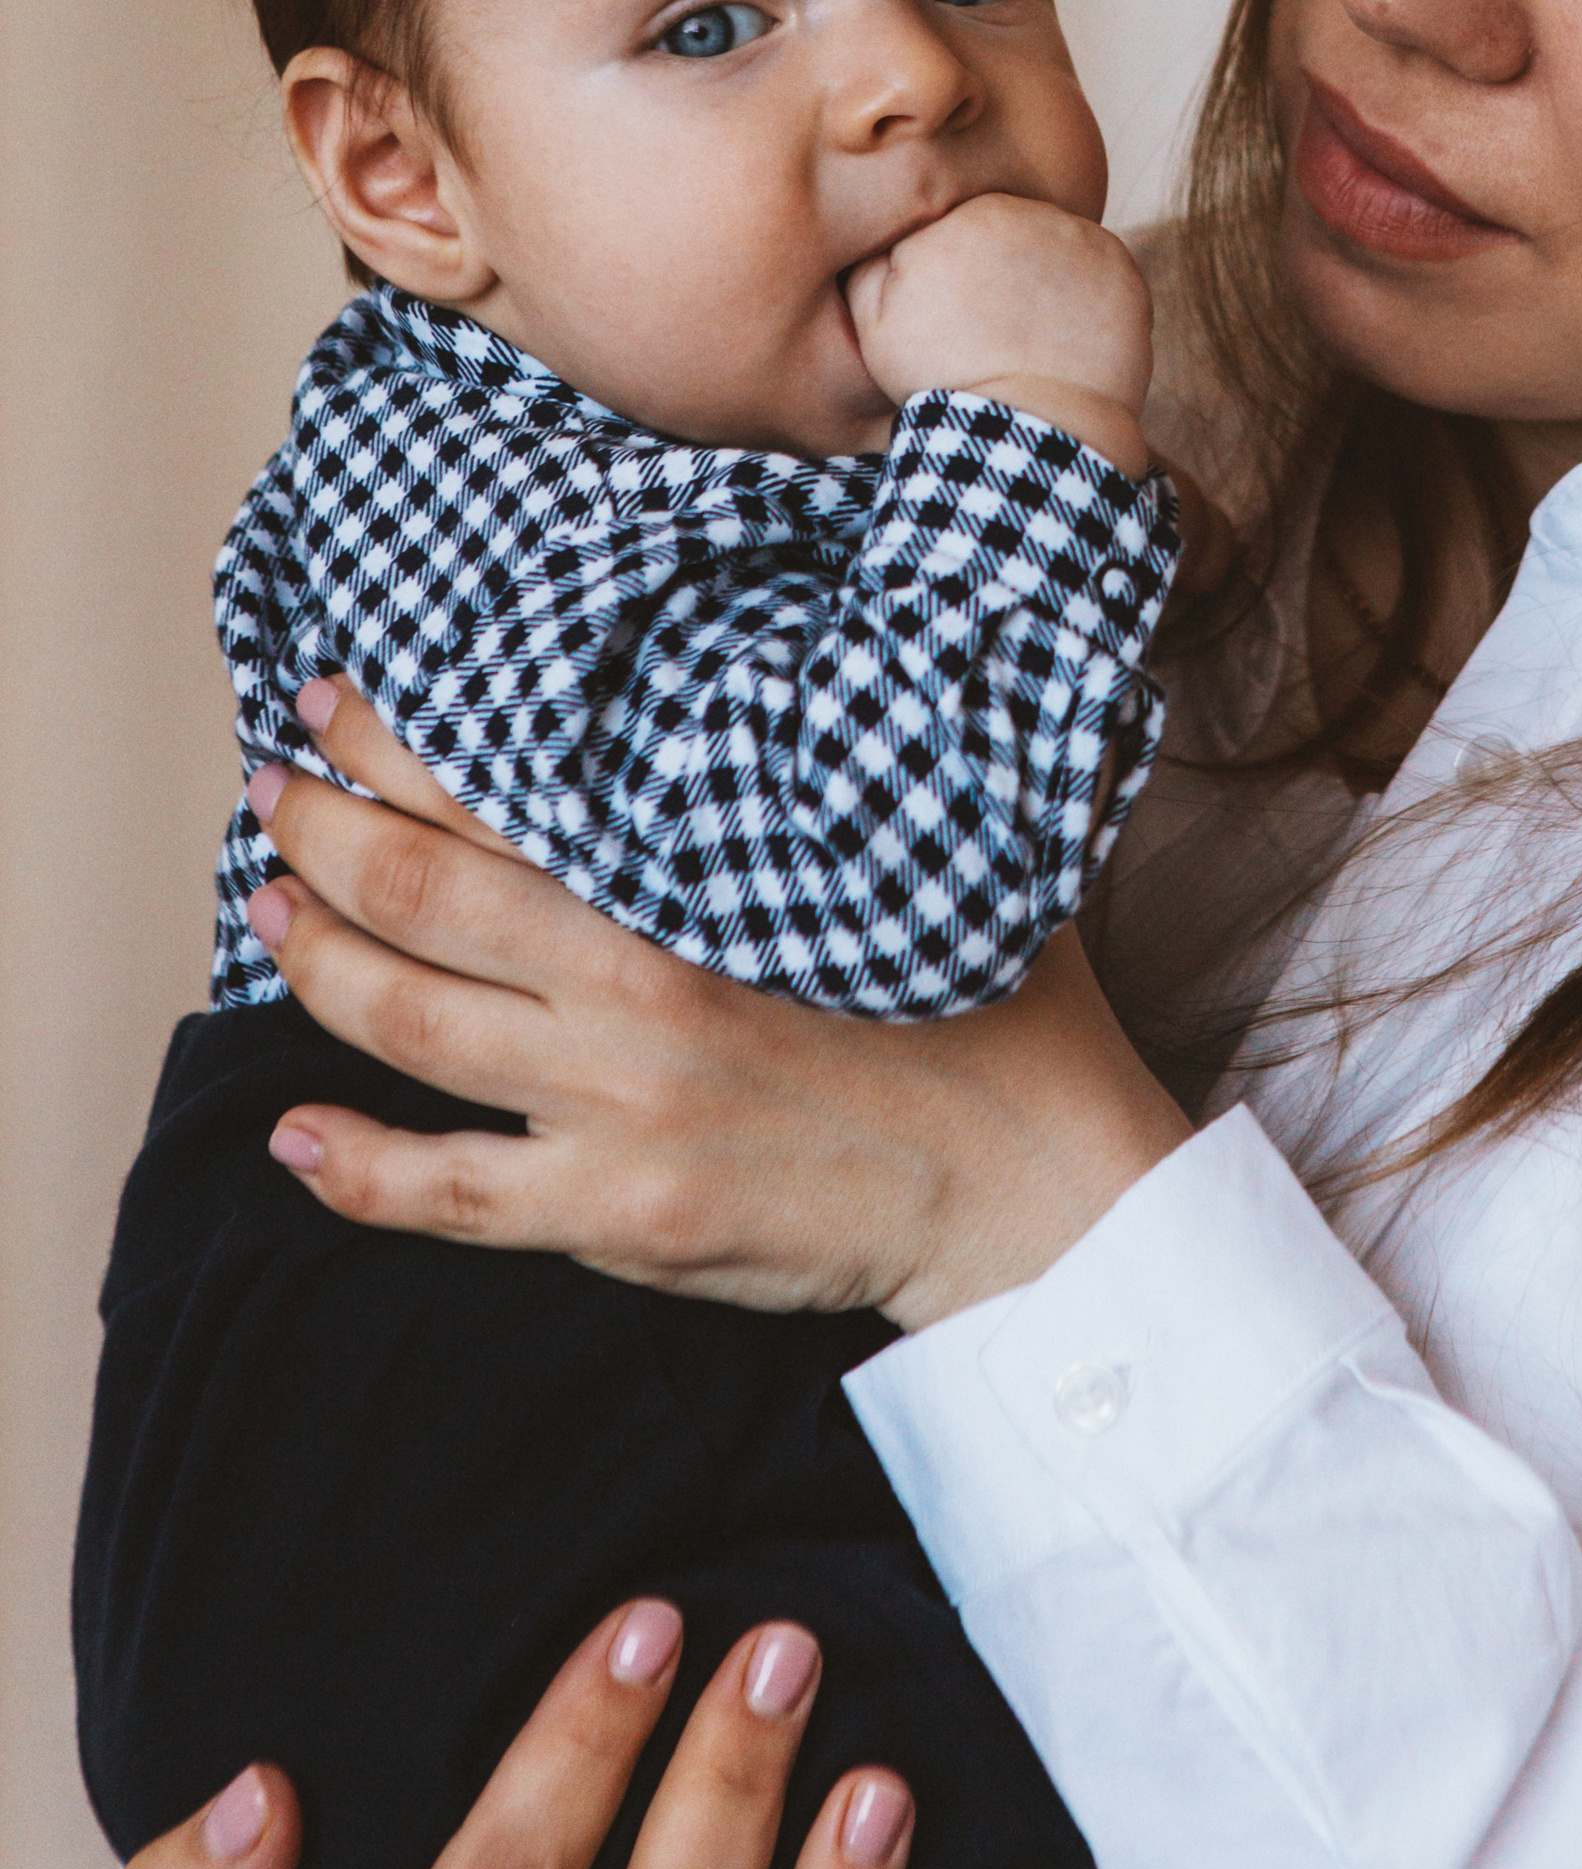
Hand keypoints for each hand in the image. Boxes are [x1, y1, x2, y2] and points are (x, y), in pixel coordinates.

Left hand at [246, 684, 1190, 1324]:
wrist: (1032, 1181)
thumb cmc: (991, 1003)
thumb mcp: (920, 844)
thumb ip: (829, 768)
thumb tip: (790, 654)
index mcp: (702, 880)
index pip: (505, 788)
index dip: (396, 738)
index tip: (337, 699)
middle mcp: (640, 986)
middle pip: (422, 893)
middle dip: (320, 827)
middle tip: (273, 784)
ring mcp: (618, 1107)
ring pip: (405, 1024)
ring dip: (311, 955)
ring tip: (264, 904)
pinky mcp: (620, 1214)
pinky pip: (446, 1195)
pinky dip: (350, 1168)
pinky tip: (289, 1136)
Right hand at [846, 196, 1151, 476]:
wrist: (1029, 429)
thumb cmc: (942, 381)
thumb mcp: (875, 321)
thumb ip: (874, 258)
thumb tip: (893, 231)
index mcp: (969, 214)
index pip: (957, 226)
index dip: (952, 272)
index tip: (954, 315)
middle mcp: (1033, 212)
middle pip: (1010, 230)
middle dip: (1001, 269)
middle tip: (993, 329)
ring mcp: (1085, 240)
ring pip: (1055, 246)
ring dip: (1044, 278)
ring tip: (1030, 336)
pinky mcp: (1125, 273)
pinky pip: (1098, 272)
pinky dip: (1086, 297)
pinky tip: (1065, 336)